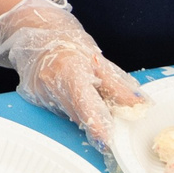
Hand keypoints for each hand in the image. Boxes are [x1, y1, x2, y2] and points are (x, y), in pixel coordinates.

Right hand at [0, 0, 147, 144]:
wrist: (36, 31)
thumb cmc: (68, 42)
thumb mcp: (98, 60)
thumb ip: (118, 86)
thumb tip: (140, 104)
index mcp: (70, 71)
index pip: (85, 105)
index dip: (97, 125)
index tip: (107, 142)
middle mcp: (51, 84)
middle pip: (80, 115)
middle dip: (97, 119)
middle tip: (109, 112)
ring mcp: (39, 92)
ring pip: (69, 115)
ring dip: (83, 112)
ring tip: (86, 92)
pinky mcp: (33, 98)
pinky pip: (58, 110)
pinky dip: (69, 107)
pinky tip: (70, 92)